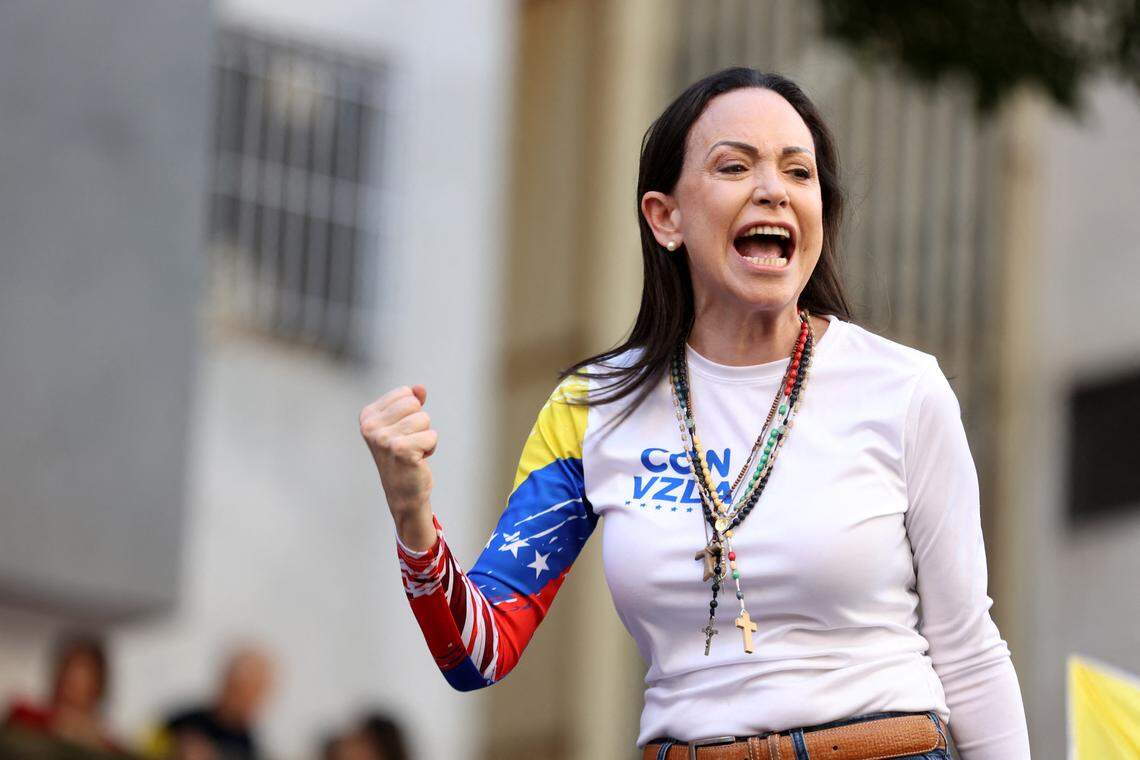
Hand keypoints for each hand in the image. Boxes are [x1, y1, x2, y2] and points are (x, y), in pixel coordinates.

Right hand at [359, 385, 437, 549]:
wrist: (403, 493)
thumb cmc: (403, 456)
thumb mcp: (403, 425)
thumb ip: (411, 402)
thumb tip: (420, 388)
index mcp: (368, 416)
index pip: (405, 393)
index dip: (412, 412)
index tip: (402, 431)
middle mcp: (371, 426)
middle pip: (414, 404)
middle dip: (420, 423)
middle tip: (409, 442)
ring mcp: (383, 438)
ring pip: (424, 419)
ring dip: (425, 436)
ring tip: (413, 451)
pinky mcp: (400, 450)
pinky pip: (431, 436)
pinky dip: (430, 447)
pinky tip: (418, 460)